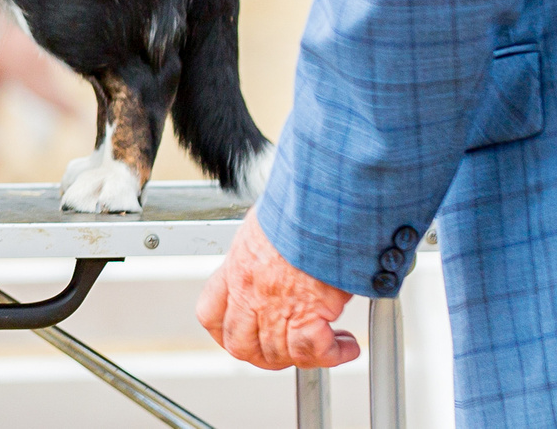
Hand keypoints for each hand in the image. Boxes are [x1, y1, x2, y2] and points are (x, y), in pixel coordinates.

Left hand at [196, 211, 357, 369]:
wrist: (321, 198)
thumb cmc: (301, 201)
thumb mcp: (269, 221)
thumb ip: (269, 244)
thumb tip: (286, 247)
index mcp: (238, 265)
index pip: (210, 312)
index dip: (225, 332)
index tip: (244, 334)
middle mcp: (250, 289)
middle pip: (240, 345)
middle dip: (264, 356)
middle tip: (289, 350)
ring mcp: (275, 304)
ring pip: (278, 353)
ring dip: (304, 357)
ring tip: (329, 345)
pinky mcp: (307, 312)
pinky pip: (312, 350)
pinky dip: (332, 354)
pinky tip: (346, 345)